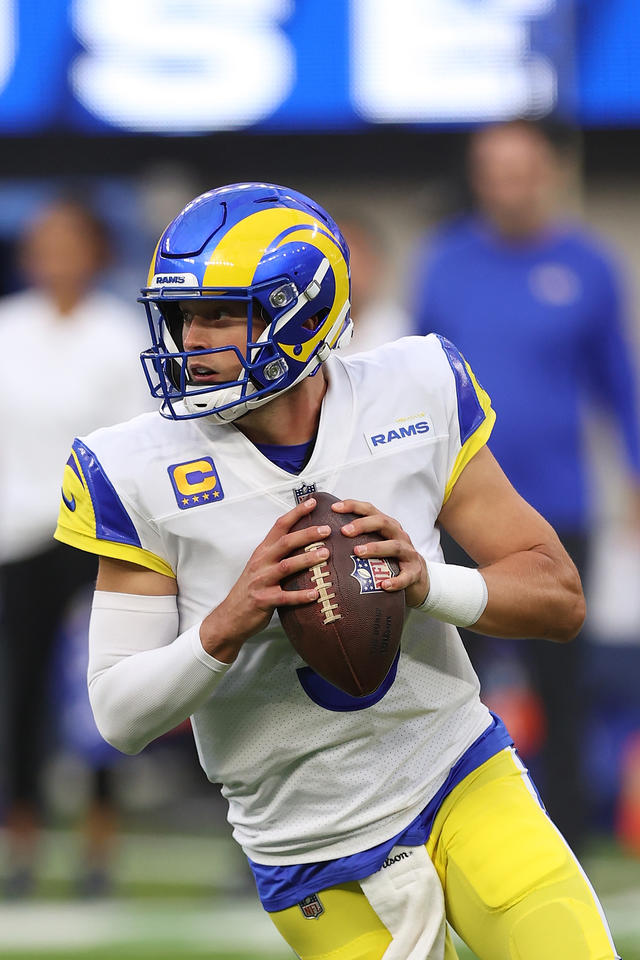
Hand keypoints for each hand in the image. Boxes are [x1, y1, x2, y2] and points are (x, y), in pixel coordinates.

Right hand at [200, 498, 330, 661]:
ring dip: (307, 560)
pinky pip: (284, 597)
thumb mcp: (261, 567)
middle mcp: (261, 563)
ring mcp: (261, 581)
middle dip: (307, 534)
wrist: (230, 617)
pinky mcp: (263, 600)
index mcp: (262, 552)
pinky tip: (316, 594)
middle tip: (327, 530)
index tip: (313, 502)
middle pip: (285, 542)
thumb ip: (278, 555)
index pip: (279, 526)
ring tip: (325, 555)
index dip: (296, 513)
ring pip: (286, 566)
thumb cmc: (251, 590)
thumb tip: (306, 544)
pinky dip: (300, 595)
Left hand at [332, 499, 429, 607]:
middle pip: (383, 522)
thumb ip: (357, 537)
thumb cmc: (390, 558)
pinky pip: (406, 576)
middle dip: (363, 525)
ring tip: (358, 553)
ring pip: (395, 546)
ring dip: (376, 548)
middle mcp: (398, 535)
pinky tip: (384, 585)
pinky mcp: (415, 572)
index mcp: (387, 526)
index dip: (353, 506)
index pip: (370, 509)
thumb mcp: (376, 543)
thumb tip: (323, 534)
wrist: (418, 577)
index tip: (334, 508)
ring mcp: (408, 553)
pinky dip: (396, 580)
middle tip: (344, 531)